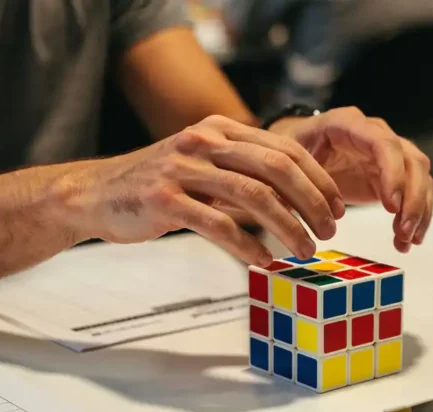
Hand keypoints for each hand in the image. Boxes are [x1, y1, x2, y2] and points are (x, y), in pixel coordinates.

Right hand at [63, 115, 344, 265]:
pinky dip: (248, 246)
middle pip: (276, 168)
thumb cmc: (158, 183)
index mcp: (219, 128)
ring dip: (288, 227)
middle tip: (329, 231)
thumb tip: (296, 197)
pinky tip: (264, 262)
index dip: (318, 179)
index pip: (284, 149)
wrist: (95, 193)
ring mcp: (183, 169)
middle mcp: (204, 141)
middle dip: (312, 202)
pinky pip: (219, 225)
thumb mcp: (203, 163)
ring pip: (254, 196)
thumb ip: (243, 171)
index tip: (337, 207)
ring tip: (305, 251)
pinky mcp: (165, 200)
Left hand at [270, 107, 432, 252]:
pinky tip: (405, 243)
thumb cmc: (291, 153)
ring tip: (406, 241)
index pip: (382, 142)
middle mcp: (375, 134)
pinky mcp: (394, 173)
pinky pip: (415, 192)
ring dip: (418, 210)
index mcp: (347, 124)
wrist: (300, 150)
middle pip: (411, 160)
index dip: (392, 173)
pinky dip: (415, 217)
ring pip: (420, 176)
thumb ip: (291, 178)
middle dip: (412, 198)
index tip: (391, 206)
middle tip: (403, 231)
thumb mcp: (285, 160)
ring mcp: (389, 153)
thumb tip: (287, 206)